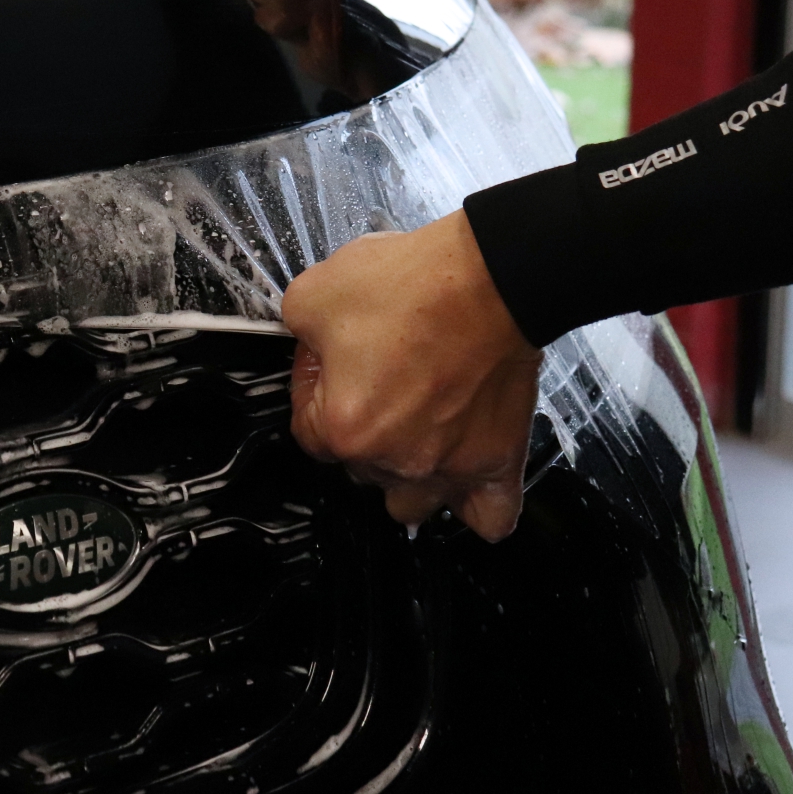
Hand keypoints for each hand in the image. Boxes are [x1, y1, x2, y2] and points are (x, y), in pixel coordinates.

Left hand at [283, 211, 542, 540]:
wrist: (492, 276)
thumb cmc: (416, 285)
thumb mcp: (312, 294)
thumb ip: (295, 334)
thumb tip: (306, 349)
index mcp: (345, 427)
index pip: (307, 431)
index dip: (315, 390)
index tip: (334, 364)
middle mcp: (395, 458)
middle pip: (358, 468)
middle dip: (360, 427)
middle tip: (379, 379)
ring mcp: (448, 465)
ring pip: (411, 503)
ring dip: (404, 477)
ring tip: (414, 436)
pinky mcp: (497, 459)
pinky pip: (488, 517)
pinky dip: (475, 507)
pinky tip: (464, 483)